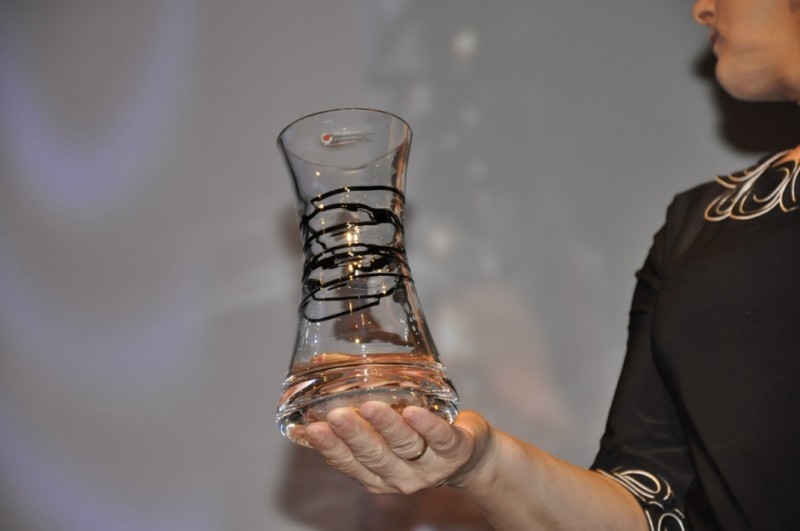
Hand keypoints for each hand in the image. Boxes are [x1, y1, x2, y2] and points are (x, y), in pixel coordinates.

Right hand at [304, 402, 492, 494]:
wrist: (471, 455)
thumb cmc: (418, 438)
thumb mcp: (385, 441)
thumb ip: (358, 426)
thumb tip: (313, 400)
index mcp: (378, 476)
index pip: (350, 464)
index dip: (331, 448)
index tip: (313, 429)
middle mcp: (402, 476)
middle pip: (375, 456)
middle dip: (354, 435)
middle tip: (336, 416)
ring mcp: (430, 466)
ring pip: (405, 445)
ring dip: (386, 427)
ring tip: (370, 407)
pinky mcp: (456, 449)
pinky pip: (440, 438)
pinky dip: (427, 424)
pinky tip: (413, 411)